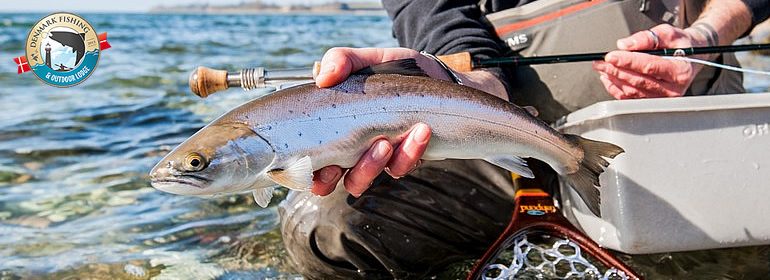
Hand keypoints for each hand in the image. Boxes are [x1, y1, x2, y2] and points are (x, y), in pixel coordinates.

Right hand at [311, 47, 507, 196]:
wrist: (444, 82)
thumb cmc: (400, 72)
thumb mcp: (370, 59)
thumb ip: (343, 60)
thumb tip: (321, 75)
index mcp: (332, 126)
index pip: (305, 155)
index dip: (302, 168)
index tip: (311, 162)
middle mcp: (348, 148)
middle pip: (325, 180)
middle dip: (328, 177)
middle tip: (337, 164)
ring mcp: (376, 158)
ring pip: (359, 180)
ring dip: (369, 165)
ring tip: (386, 141)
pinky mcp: (403, 162)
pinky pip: (398, 169)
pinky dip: (408, 153)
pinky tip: (420, 131)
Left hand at [592, 24, 711, 98]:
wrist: (692, 57)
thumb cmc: (681, 46)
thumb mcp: (669, 33)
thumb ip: (648, 37)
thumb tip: (625, 44)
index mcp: (680, 71)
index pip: (649, 66)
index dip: (628, 62)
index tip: (611, 56)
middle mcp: (674, 88)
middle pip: (638, 80)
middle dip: (615, 70)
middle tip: (600, 62)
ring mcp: (664, 98)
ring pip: (632, 91)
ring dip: (614, 79)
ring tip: (603, 68)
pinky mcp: (654, 102)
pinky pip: (630, 98)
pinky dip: (616, 89)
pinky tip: (609, 79)